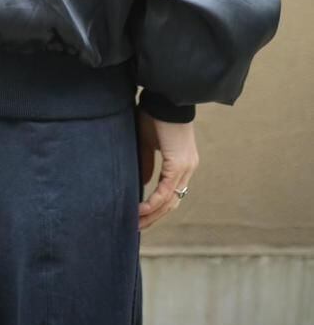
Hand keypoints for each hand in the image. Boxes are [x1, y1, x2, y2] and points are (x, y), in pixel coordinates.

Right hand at [136, 108, 199, 230]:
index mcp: (183, 163)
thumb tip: (144, 184)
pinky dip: (153, 202)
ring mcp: (186, 168)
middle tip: (137, 227)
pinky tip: (140, 209)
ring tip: (136, 223)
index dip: (158, 207)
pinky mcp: (178, 164)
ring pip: (170, 201)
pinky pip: (165, 191)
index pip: (172, 193)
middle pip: (173, 202)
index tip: (141, 216)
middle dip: (154, 217)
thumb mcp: (149, 142)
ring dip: (153, 214)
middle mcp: (188, 168)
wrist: (165, 97)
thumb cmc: (155, 114)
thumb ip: (147, 163)